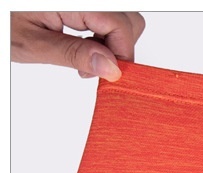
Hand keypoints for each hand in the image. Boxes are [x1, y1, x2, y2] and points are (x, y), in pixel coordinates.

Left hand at [10, 11, 145, 81]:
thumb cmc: (2, 22)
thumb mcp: (32, 44)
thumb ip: (73, 54)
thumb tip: (110, 68)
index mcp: (74, 1)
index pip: (120, 26)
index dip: (120, 54)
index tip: (106, 75)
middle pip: (129, 21)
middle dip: (119, 48)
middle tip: (93, 66)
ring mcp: (84, 0)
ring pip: (123, 19)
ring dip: (113, 41)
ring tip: (86, 55)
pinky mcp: (81, 5)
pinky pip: (108, 16)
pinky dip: (103, 33)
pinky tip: (83, 43)